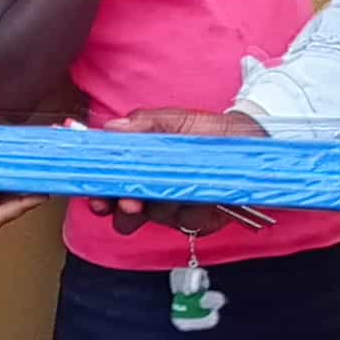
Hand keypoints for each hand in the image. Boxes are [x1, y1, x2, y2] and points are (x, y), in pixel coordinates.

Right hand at [87, 110, 262, 230]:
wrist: (248, 142)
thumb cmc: (206, 129)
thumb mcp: (174, 120)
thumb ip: (142, 124)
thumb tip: (111, 128)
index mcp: (136, 165)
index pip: (107, 180)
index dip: (95, 188)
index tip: (91, 189)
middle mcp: (148, 190)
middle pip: (121, 210)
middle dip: (120, 207)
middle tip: (124, 202)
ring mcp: (170, 207)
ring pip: (153, 215)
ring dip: (157, 205)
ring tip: (163, 195)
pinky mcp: (194, 220)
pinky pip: (183, 220)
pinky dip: (187, 208)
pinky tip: (195, 195)